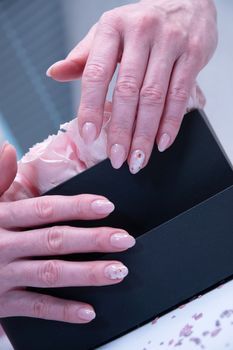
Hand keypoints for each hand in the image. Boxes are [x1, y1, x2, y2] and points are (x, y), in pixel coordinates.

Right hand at [0, 144, 134, 322]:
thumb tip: (7, 148)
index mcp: (0, 219)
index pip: (44, 210)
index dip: (77, 207)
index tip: (107, 206)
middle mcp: (3, 246)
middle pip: (55, 241)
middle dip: (92, 240)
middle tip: (125, 240)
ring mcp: (4, 277)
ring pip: (51, 274)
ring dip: (87, 273)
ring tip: (118, 271)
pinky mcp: (3, 304)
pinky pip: (36, 308)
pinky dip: (63, 312)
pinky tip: (89, 312)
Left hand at [46, 0, 216, 173]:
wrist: (186, 1)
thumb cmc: (141, 22)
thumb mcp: (108, 32)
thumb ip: (84, 56)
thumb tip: (55, 73)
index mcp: (111, 28)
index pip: (96, 72)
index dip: (90, 107)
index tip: (89, 135)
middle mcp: (140, 32)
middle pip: (127, 91)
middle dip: (121, 130)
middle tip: (117, 157)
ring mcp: (169, 42)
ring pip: (154, 97)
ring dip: (144, 134)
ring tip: (137, 158)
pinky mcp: (193, 54)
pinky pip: (180, 94)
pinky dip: (171, 122)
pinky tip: (162, 141)